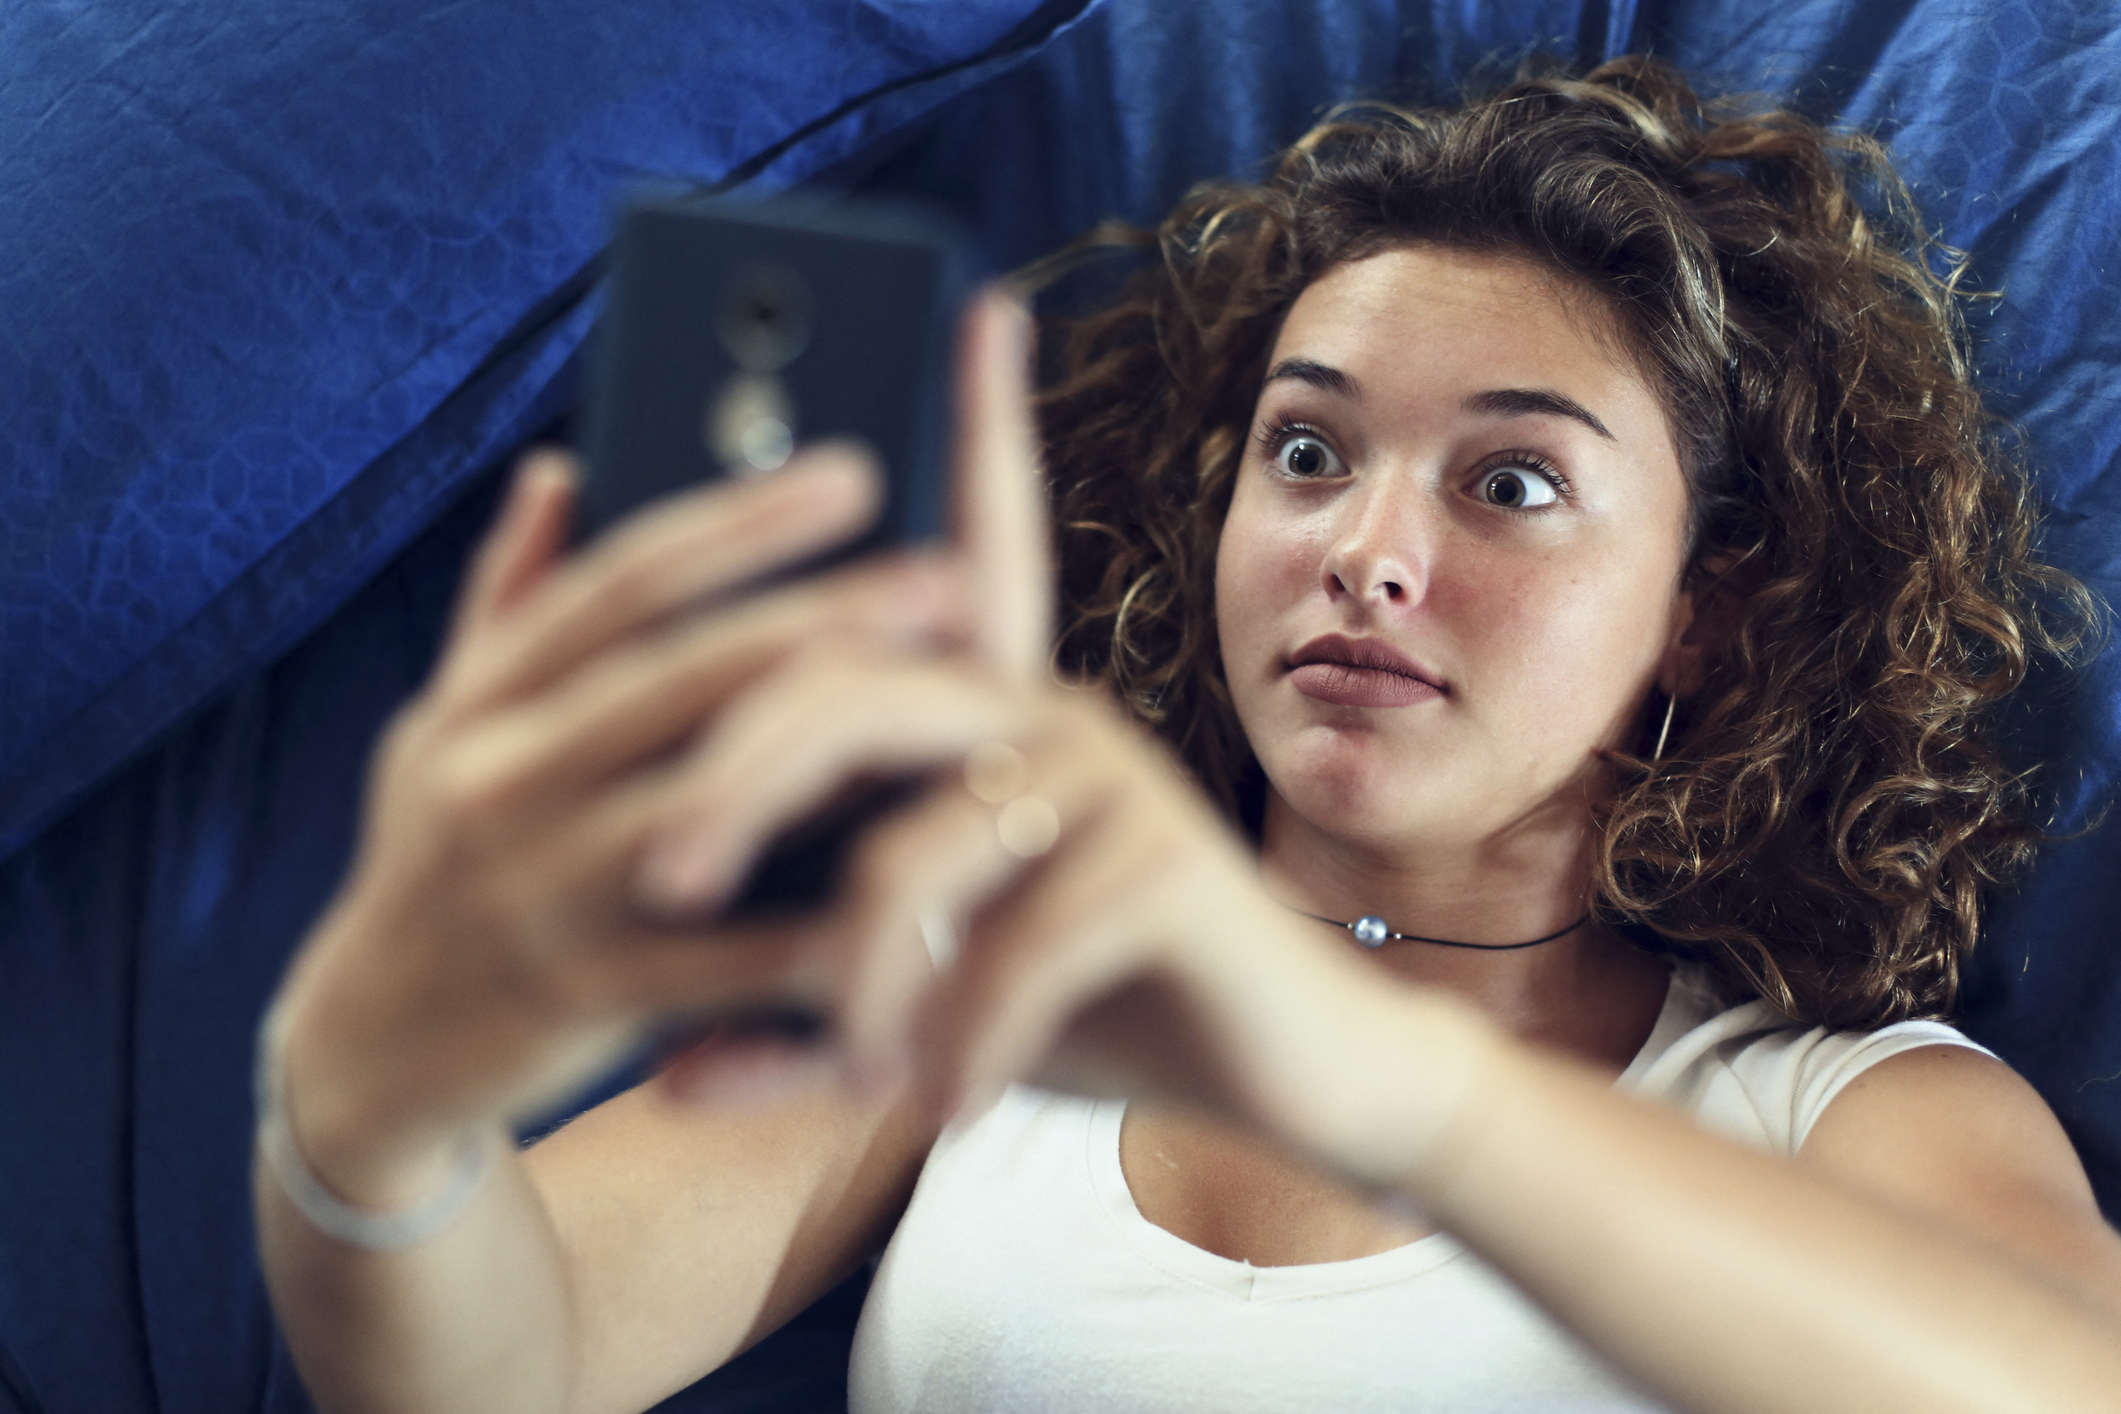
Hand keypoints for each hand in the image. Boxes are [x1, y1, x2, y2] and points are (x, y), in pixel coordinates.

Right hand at [272, 440, 955, 1182]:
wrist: (377, 1044)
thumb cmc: (441, 858)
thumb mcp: (445, 722)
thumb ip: (509, 598)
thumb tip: (559, 467)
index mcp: (482, 700)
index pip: (619, 584)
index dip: (739, 523)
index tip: (849, 475)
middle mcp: (499, 780)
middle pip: (677, 678)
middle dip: (817, 622)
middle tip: (943, 579)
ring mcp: (539, 888)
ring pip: (702, 802)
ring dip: (832, 758)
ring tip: (942, 715)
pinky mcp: (584, 992)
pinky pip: (721, 955)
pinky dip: (814, 924)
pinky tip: (907, 888)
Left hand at [629, 297, 1497, 1187]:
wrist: (1278, 1073)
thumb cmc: (1094, 1009)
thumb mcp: (936, 1004)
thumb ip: (807, 1013)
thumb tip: (665, 1076)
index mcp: (999, 713)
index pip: (982, 545)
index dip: (986, 424)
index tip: (981, 305)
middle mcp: (1052, 714)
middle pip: (852, 689)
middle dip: (737, 782)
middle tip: (668, 883)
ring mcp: (1113, 781)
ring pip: (911, 852)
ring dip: (856, 988)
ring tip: (854, 1077)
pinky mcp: (1166, 866)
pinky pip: (1007, 950)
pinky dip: (956, 1045)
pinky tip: (943, 1105)